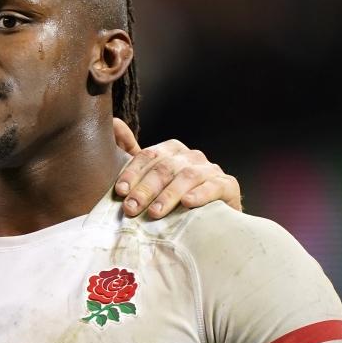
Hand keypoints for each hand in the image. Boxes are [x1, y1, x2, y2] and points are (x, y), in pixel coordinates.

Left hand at [111, 118, 242, 217]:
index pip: (148, 156)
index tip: (120, 191)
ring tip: (154, 212)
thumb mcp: (150, 179)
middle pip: (164, 168)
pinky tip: (187, 203)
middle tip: (131, 208)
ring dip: (168, 195)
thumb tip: (114, 123)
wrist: (210, 219)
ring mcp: (210, 170)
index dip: (132, 173)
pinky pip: (214, 186)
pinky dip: (200, 194)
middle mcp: (191, 156)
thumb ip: (131, 155)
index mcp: (171, 151)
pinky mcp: (227, 185)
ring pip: (187, 177)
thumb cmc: (174, 199)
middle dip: (145, 189)